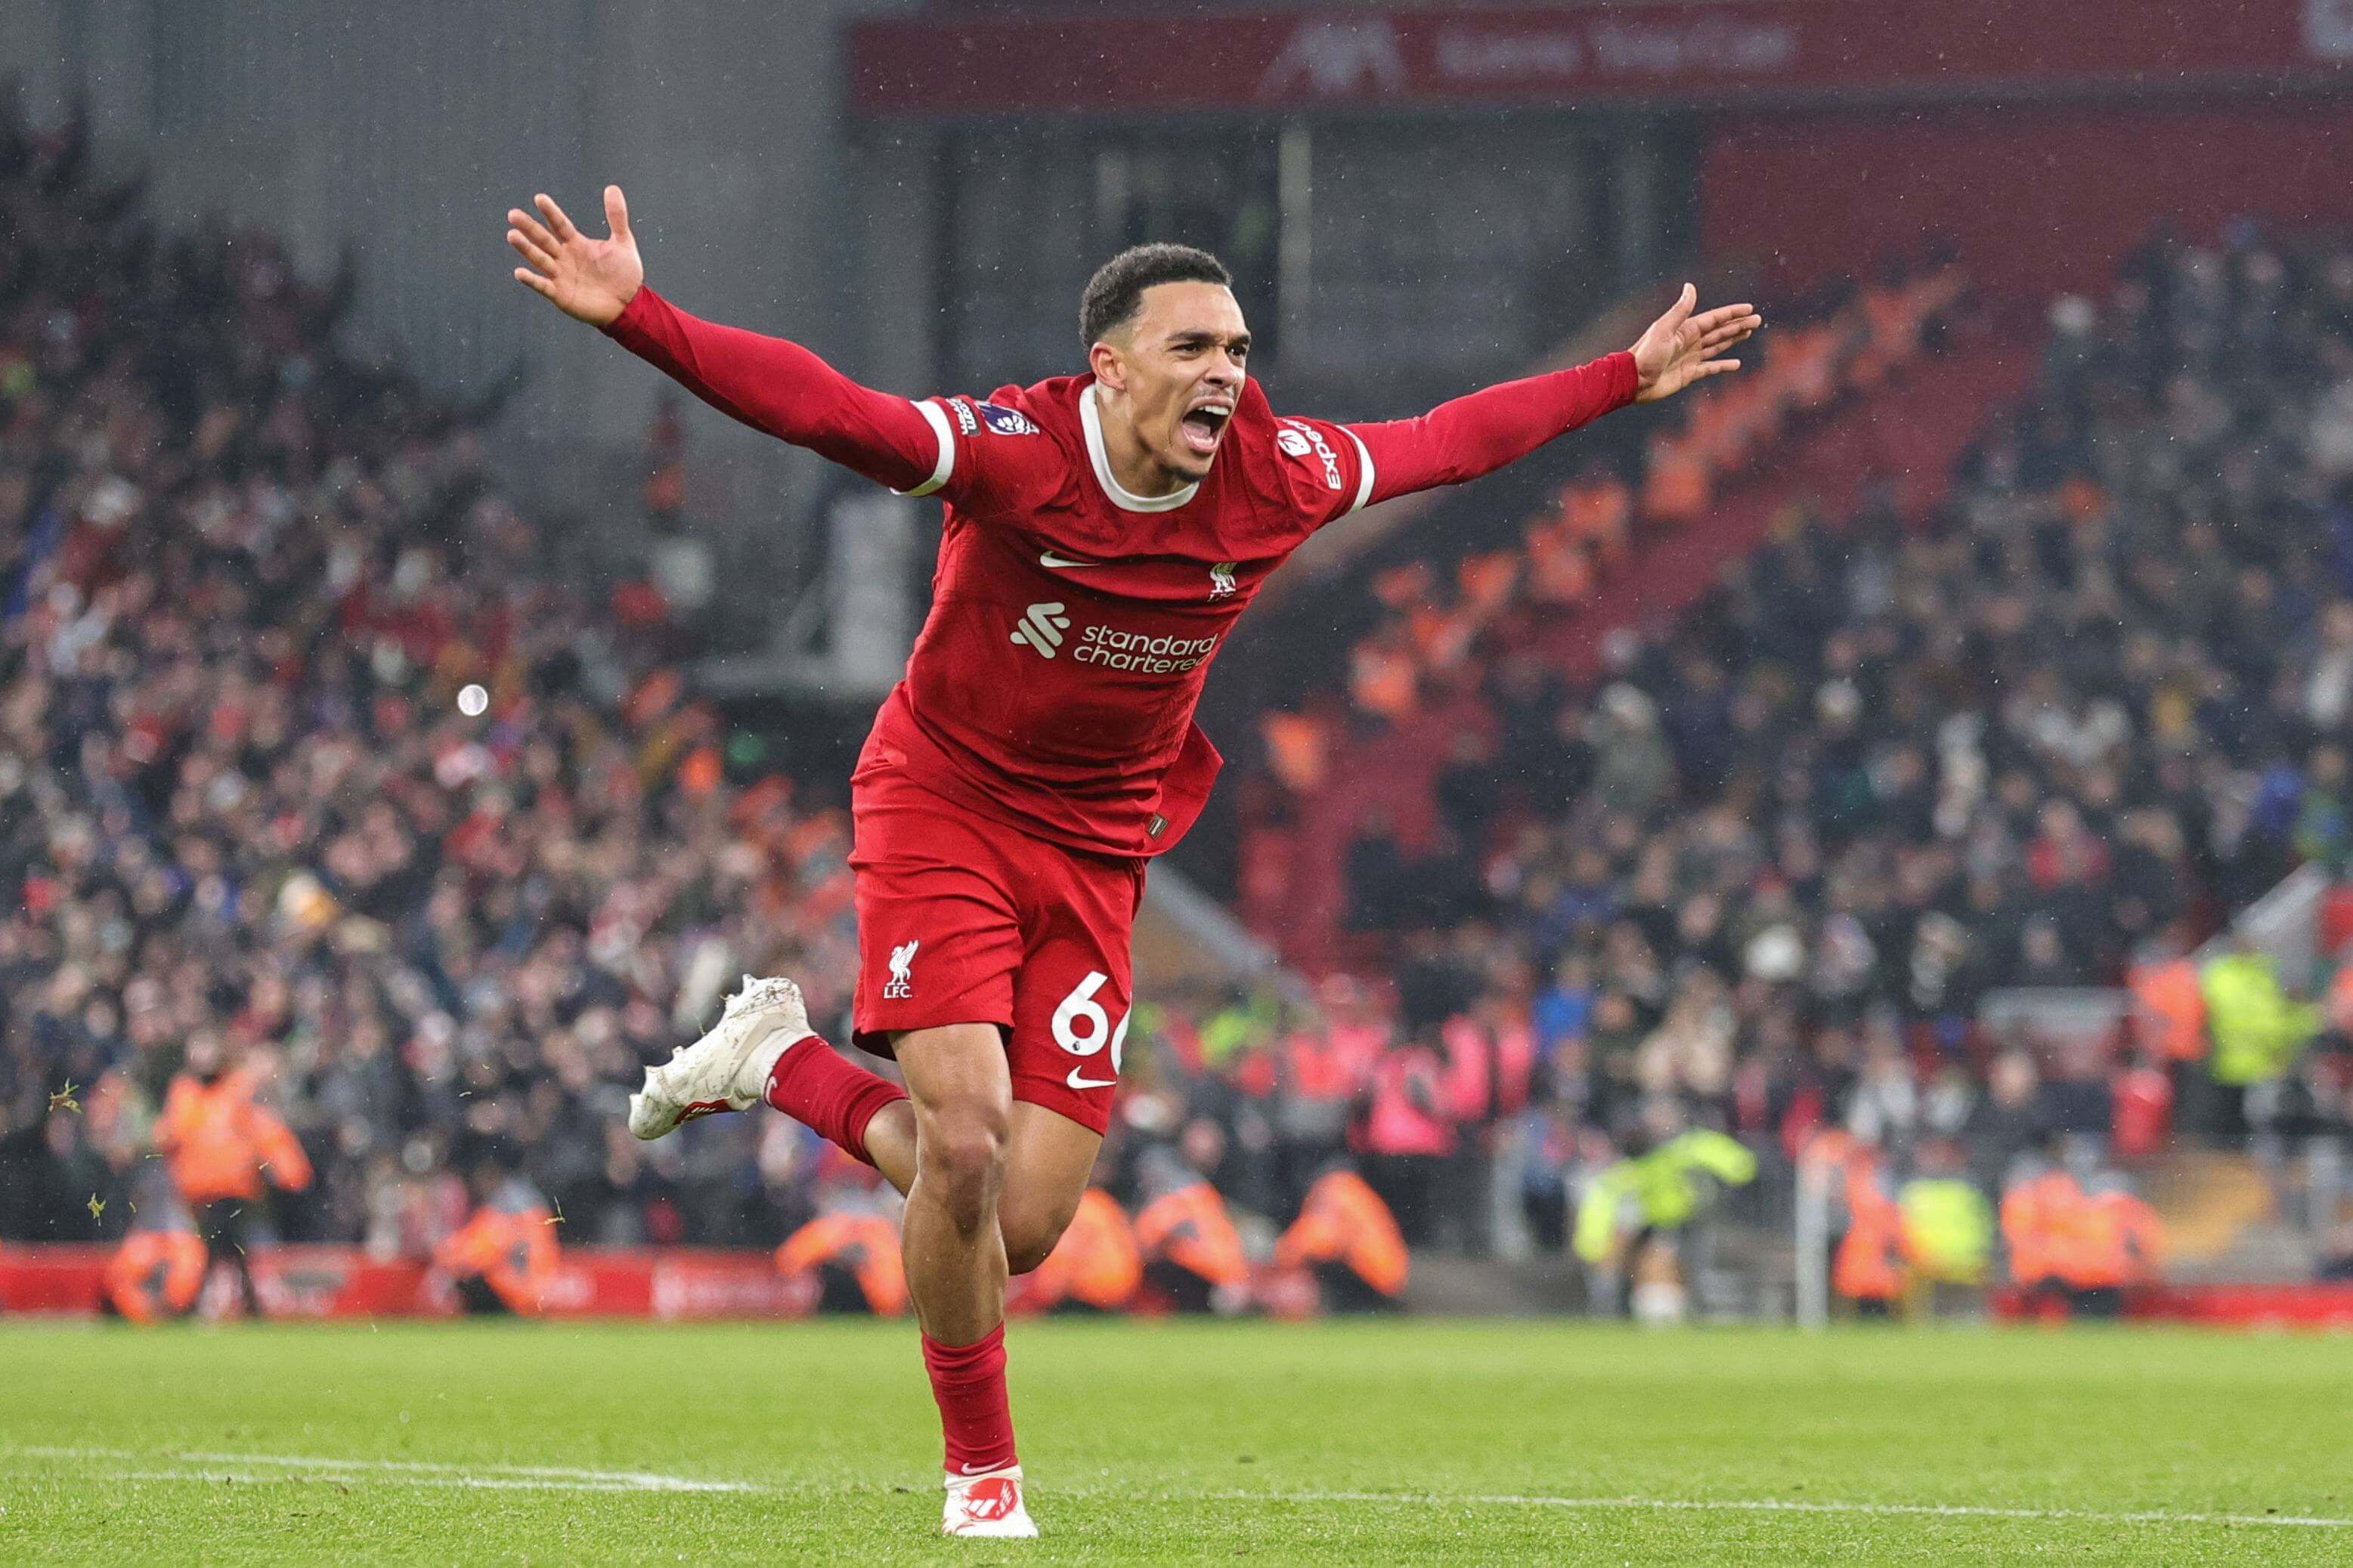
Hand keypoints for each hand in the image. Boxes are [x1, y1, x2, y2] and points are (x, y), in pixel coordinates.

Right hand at [507, 185, 641, 326]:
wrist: (629, 305)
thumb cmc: (624, 274)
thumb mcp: (623, 242)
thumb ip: (616, 217)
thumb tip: (612, 187)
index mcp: (576, 243)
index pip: (560, 224)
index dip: (550, 212)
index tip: (539, 198)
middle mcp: (564, 257)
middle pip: (543, 239)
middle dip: (529, 227)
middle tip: (513, 214)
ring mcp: (560, 276)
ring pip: (539, 259)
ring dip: (526, 249)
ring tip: (512, 235)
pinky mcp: (560, 295)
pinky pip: (543, 286)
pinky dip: (532, 280)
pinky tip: (519, 272)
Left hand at [1629, 283, 1761, 402]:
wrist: (1633, 380)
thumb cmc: (1646, 353)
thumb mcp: (1664, 329)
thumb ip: (1681, 310)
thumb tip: (1691, 286)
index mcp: (1686, 329)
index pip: (1714, 319)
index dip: (1732, 313)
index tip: (1749, 309)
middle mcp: (1690, 342)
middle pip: (1719, 331)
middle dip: (1738, 325)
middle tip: (1757, 320)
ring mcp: (1690, 358)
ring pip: (1717, 346)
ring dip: (1733, 340)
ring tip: (1749, 333)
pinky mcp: (1689, 374)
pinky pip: (1710, 368)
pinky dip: (1723, 365)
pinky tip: (1736, 364)